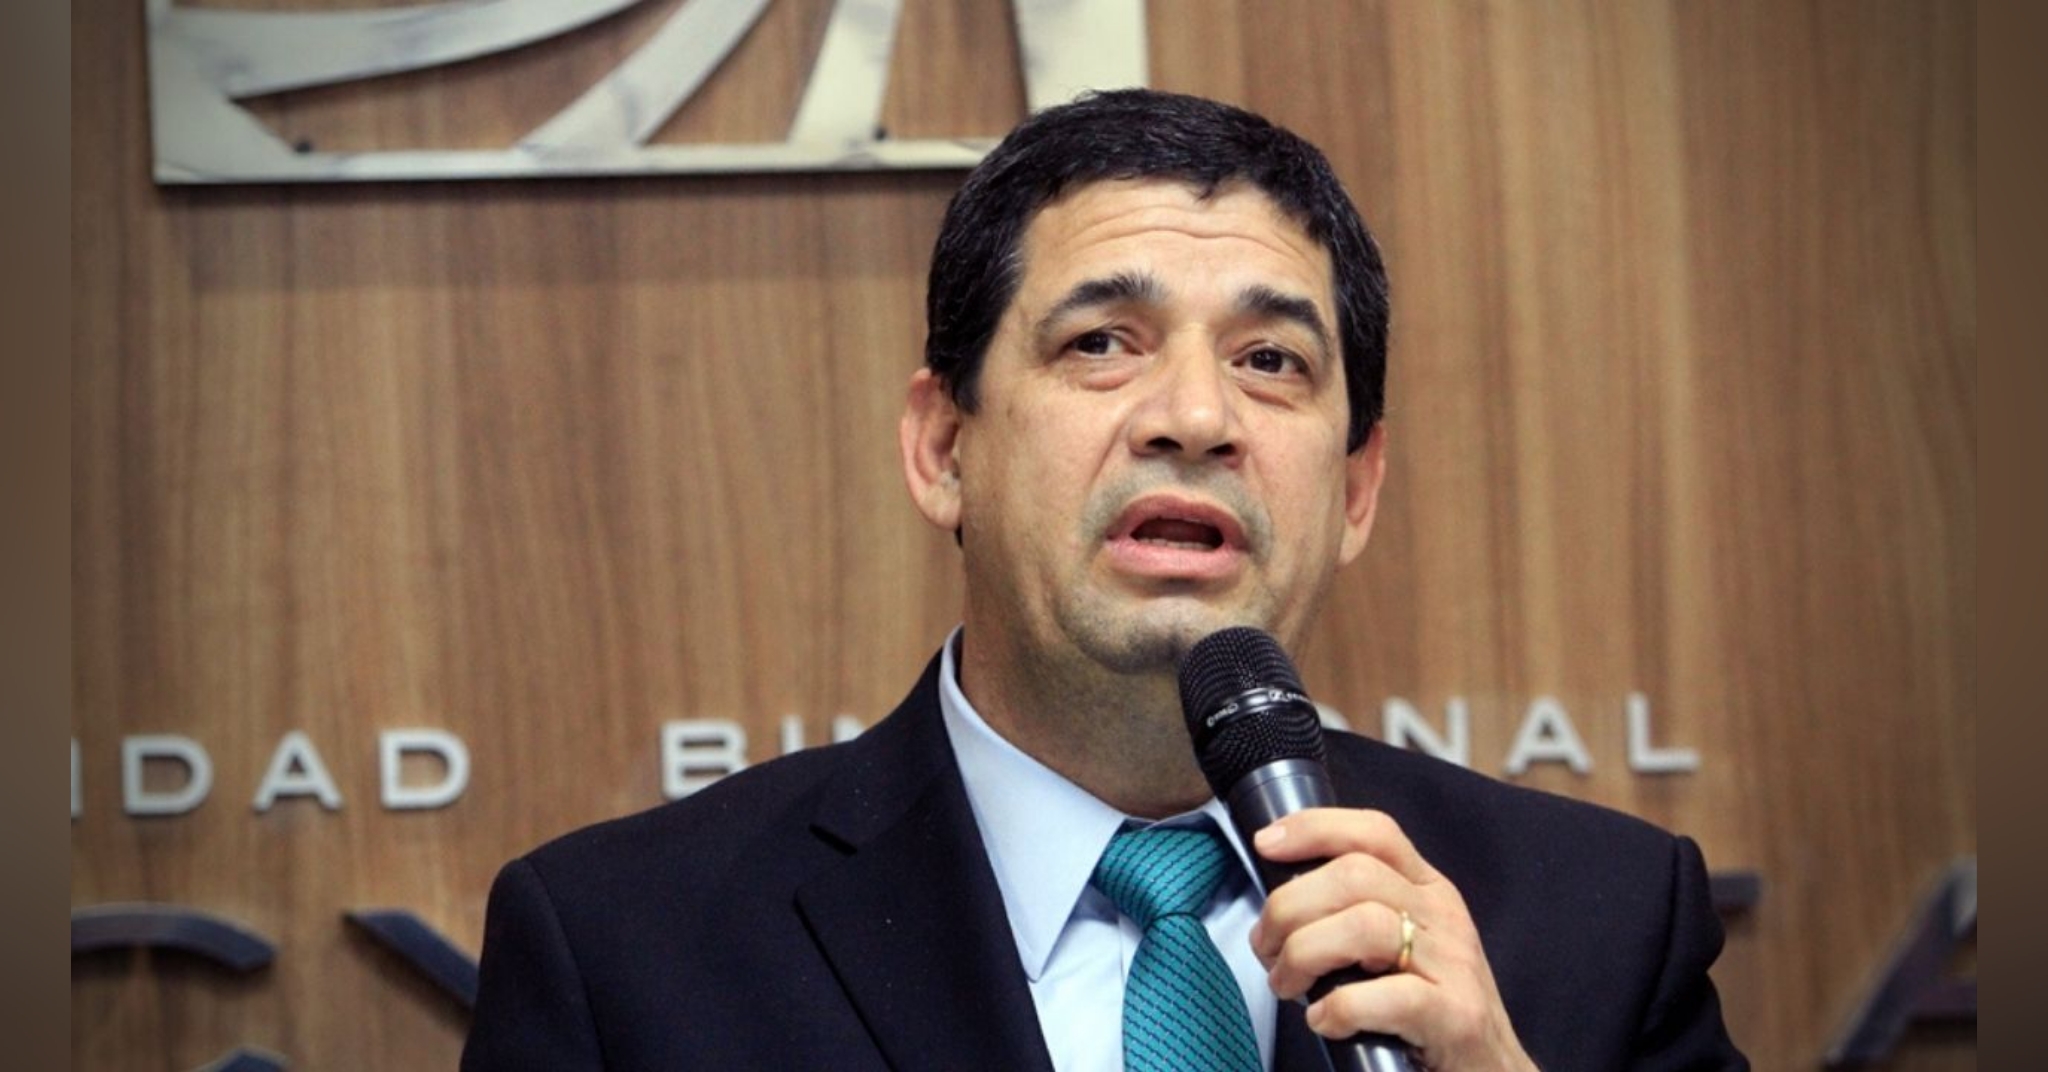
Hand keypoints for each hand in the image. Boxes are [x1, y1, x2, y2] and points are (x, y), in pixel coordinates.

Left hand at [1250, 808, 1536, 1071]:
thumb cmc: (1430, 1010)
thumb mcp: (1400, 945)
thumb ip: (1354, 913)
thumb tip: (1279, 905)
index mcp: (1427, 890)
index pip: (1374, 832)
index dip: (1315, 828)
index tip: (1266, 843)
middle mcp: (1443, 916)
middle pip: (1355, 875)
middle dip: (1290, 906)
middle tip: (1267, 948)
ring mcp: (1453, 965)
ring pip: (1365, 926)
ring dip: (1305, 954)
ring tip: (1286, 984)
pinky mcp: (1456, 1016)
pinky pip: (1389, 996)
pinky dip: (1340, 1007)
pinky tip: (1323, 1020)